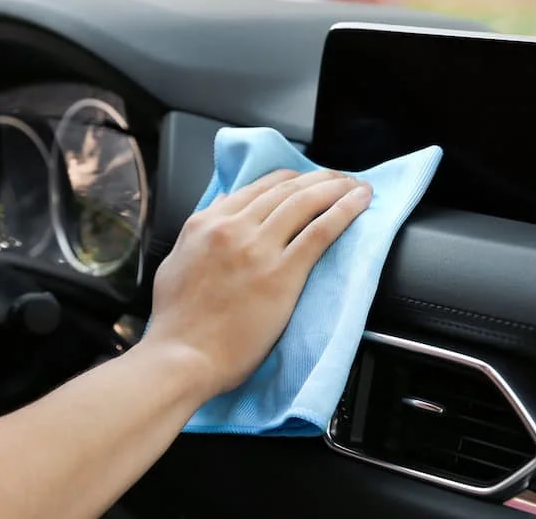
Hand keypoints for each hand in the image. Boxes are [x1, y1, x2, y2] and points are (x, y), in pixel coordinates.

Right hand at [147, 170, 371, 395]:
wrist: (182, 357)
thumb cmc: (177, 323)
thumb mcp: (176, 263)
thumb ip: (200, 232)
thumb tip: (223, 205)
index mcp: (205, 224)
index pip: (256, 187)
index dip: (289, 180)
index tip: (307, 181)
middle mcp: (232, 228)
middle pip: (285, 189)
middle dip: (318, 179)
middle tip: (339, 179)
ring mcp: (258, 248)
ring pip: (305, 202)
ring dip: (337, 189)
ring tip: (356, 187)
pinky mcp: (282, 273)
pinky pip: (320, 232)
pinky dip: (344, 212)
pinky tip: (359, 204)